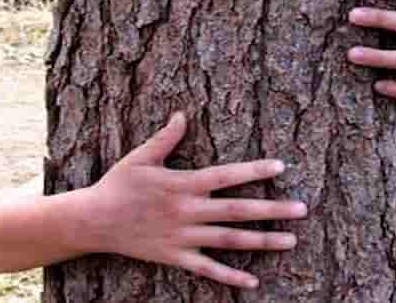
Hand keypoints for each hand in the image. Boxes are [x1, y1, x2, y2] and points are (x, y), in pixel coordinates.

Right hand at [82, 112, 307, 288]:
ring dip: (262, 241)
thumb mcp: (140, 157)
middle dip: (273, 209)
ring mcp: (183, 236)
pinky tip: (253, 281)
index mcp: (183, 183)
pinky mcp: (175, 257)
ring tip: (291, 241)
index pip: (226, 176)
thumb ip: (165, 138)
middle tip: (302, 209)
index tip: (281, 168)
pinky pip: (207, 269)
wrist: (92, 222)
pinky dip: (230, 276)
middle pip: (238, 210)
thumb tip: (182, 114)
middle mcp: (188, 211)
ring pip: (230, 240)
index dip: (254, 171)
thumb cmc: (117, 185)